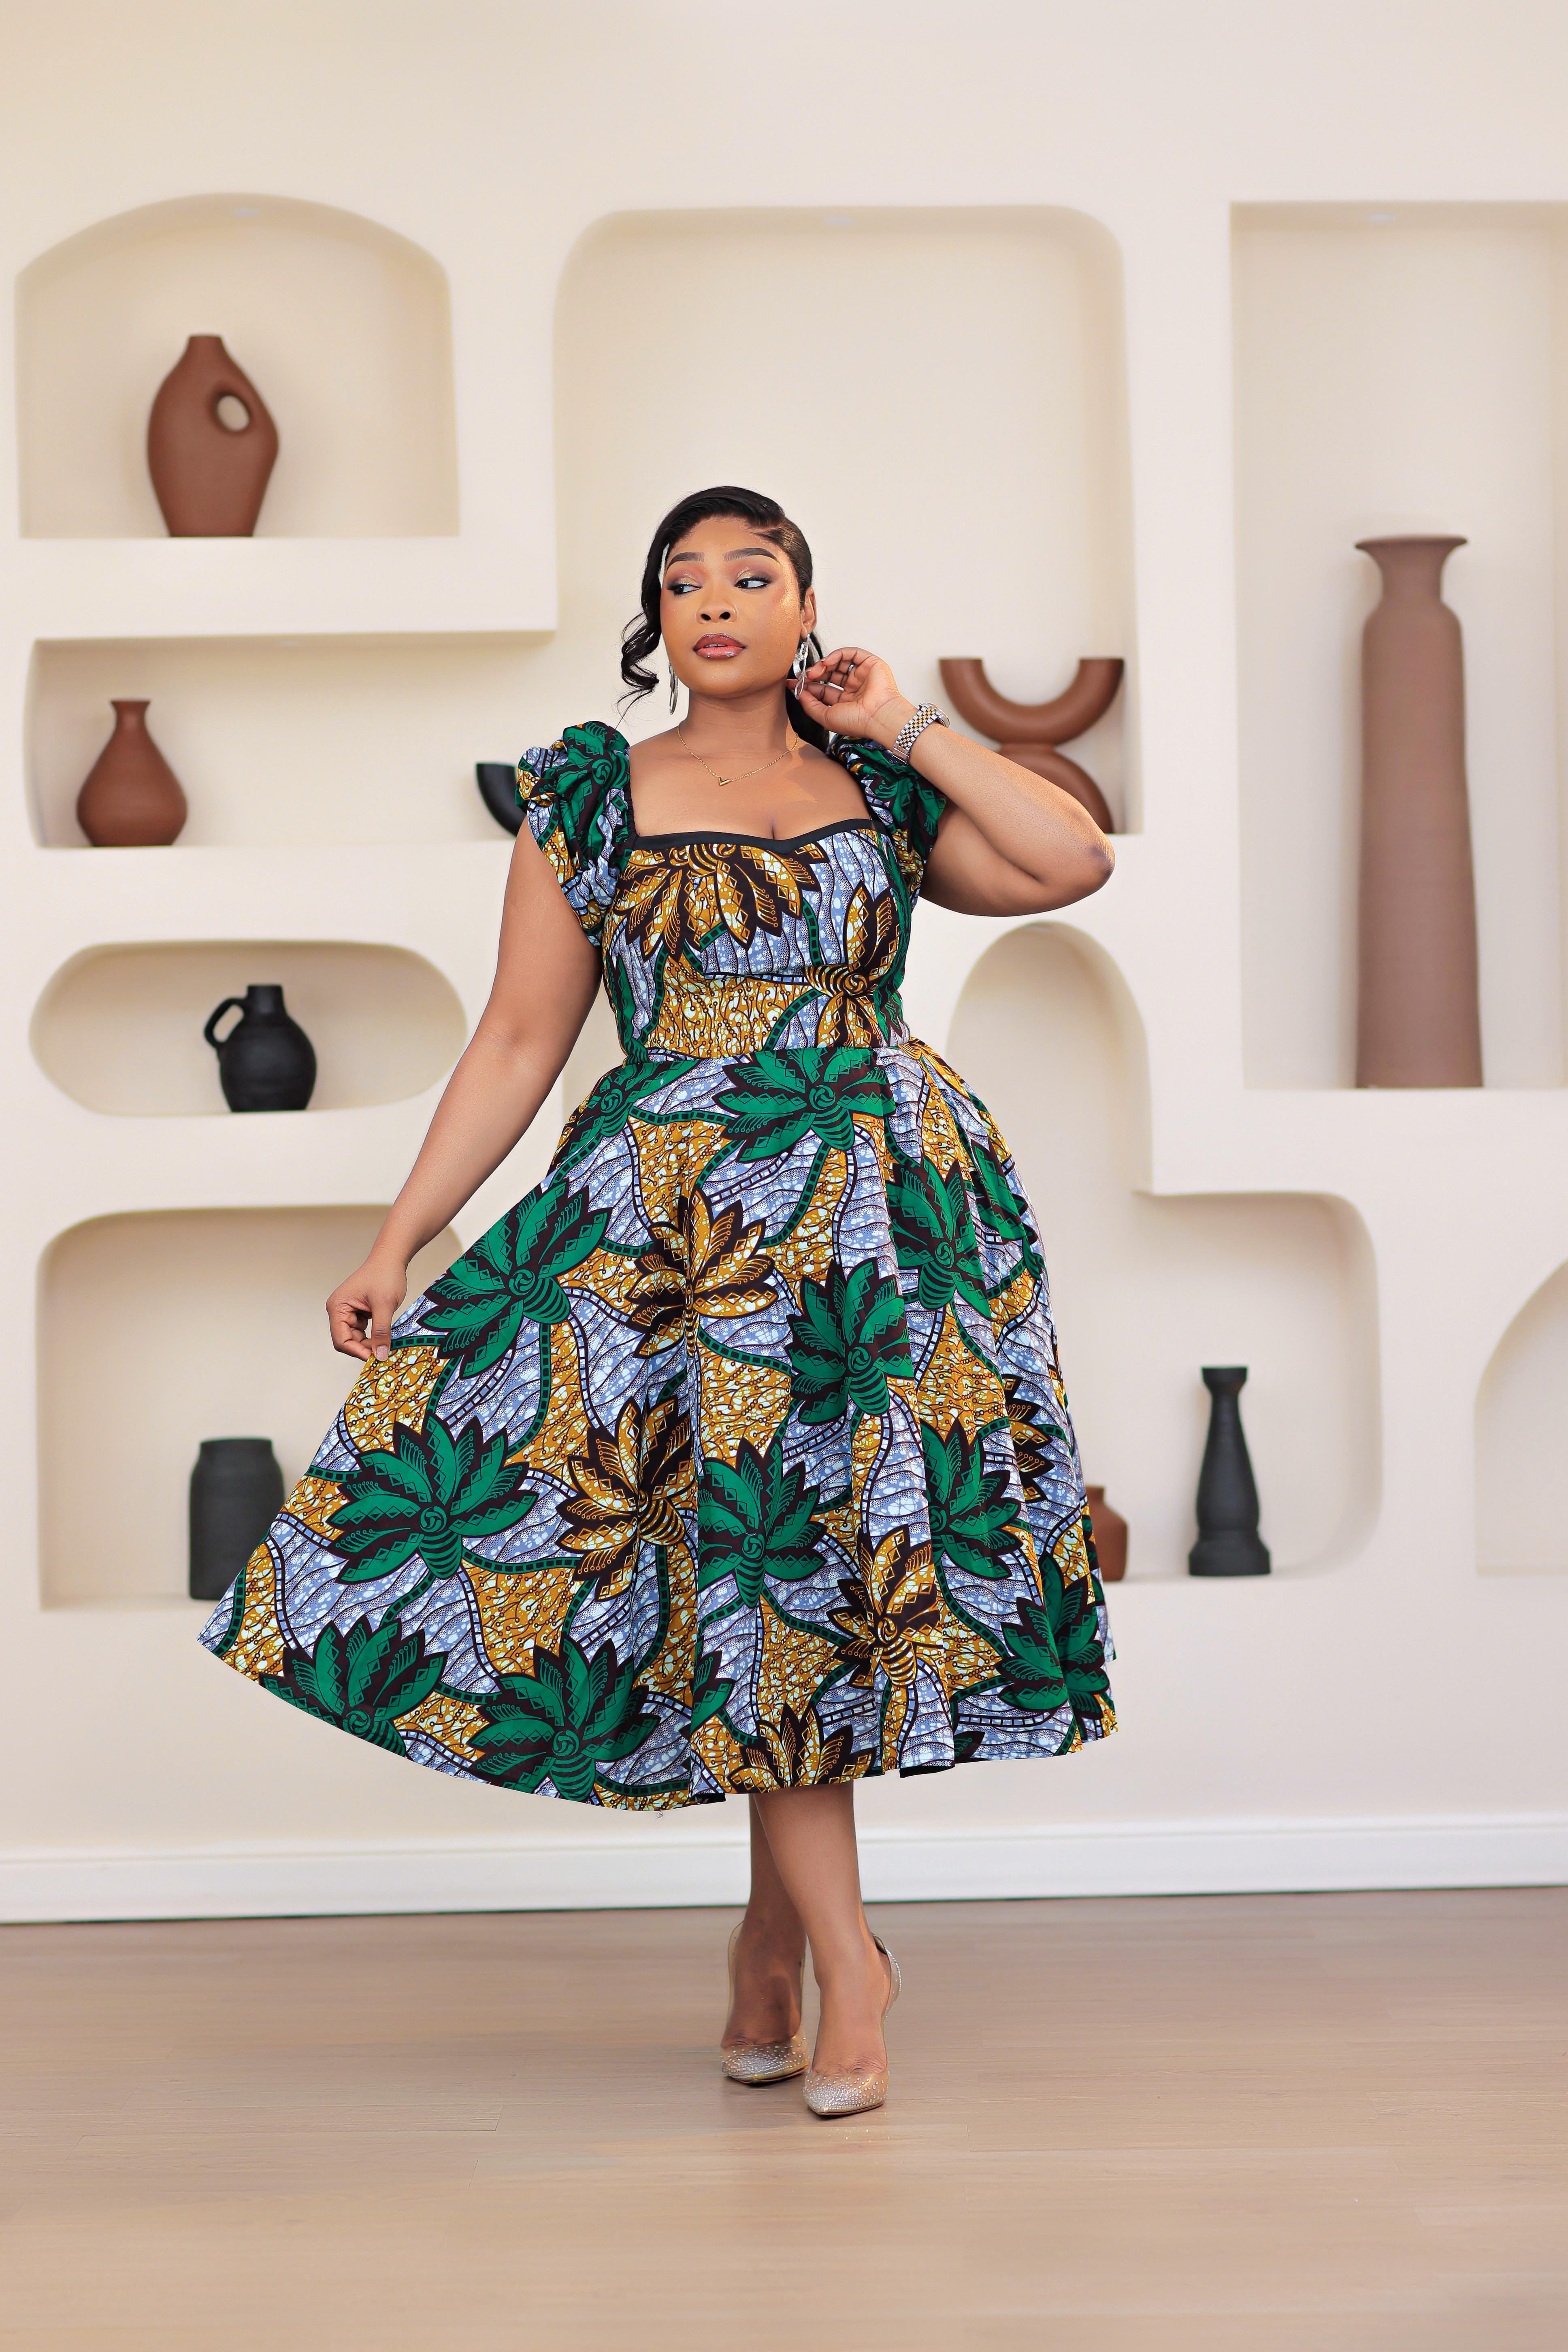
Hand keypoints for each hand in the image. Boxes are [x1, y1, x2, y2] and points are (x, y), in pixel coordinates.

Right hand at [327, 1252, 408, 1362]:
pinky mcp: (359, 1312)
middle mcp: (339, 1311)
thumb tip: (380, 1355)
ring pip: (356, 1338)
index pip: (341, 1340)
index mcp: (338, 1307)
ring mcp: (348, 1312)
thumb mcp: (385, 1305)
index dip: (356, 1352)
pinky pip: (363, 1331)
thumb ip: (381, 1331)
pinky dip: (374, 1335)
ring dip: (370, 1342)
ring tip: (387, 1344)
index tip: (374, 1359)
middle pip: (347, 1341)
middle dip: (364, 1348)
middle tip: (383, 1354)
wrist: (391, 1258)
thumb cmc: (385, 1275)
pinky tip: (385, 1336)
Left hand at [794, 646, 913, 748]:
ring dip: (824, 664)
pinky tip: (827, 662)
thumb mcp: (826, 717)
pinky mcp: (869, 664)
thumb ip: (810, 706)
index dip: (809, 686)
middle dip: (815, 674)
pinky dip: (836, 655)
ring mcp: (861, 675)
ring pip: (838, 663)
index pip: (823, 690)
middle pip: (829, 675)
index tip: (794, 683)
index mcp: (845, 703)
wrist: (877, 717)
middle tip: (804, 676)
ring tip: (815, 671)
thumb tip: (798, 694)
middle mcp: (854, 688)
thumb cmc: (857, 721)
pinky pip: (851, 653)